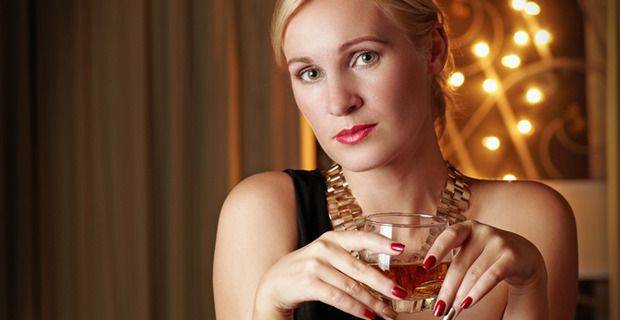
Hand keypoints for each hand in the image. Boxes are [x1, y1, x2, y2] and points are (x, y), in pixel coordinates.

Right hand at [253, 230, 407, 319]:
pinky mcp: (309, 283)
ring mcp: (315, 266)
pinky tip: (368, 315)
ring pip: (352, 286)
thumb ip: (348, 256)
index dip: (381, 242)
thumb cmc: (307, 268)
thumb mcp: (325, 254)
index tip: (400, 249)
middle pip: (360, 268)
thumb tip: (383, 271)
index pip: (360, 237)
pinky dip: (356, 309)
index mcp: (332, 238)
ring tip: (387, 312)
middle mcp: (324, 248)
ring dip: (372, 302)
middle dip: (383, 283)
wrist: (275, 282)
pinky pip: (339, 298)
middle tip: (400, 293)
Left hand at [423, 220, 546, 316]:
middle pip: (460, 264)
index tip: (426, 265)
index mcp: (466, 228)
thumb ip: (457, 267)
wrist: (523, 254)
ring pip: (474, 274)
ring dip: (461, 295)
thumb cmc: (487, 254)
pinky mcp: (511, 258)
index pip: (449, 236)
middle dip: (448, 289)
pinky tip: (468, 304)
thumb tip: (442, 298)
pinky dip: (478, 292)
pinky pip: (491, 277)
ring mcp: (498, 243)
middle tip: (439, 308)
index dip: (437, 249)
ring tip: (452, 311)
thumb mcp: (471, 251)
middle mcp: (482, 232)